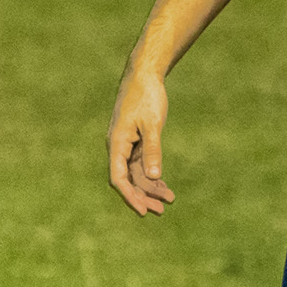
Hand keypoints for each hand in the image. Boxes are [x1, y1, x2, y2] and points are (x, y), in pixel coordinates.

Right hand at [108, 66, 175, 216]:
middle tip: (161, 211)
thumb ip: (152, 150)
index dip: (130, 196)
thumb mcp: (152, 124)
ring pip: (136, 173)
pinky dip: (152, 174)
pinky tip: (164, 185)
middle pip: (128, 179)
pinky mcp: (135, 140)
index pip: (119, 178)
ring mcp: (126, 144)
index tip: (143, 210)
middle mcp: (118, 146)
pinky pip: (141, 163)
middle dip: (143, 196)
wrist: (144, 75)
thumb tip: (153, 177)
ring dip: (150, 187)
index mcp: (116, 143)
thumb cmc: (146, 96)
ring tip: (169, 200)